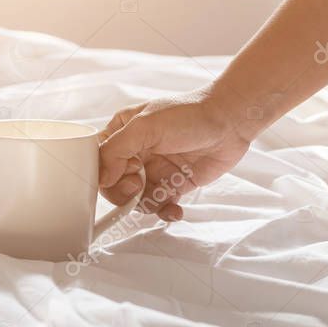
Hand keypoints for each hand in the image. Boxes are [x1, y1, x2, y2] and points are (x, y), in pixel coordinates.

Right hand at [98, 88, 253, 220]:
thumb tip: (101, 178)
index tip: (122, 176)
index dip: (104, 175)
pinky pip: (159, 205)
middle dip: (125, 192)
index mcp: (120, 134)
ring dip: (146, 204)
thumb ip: (116, 150)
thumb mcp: (144, 126)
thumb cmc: (188, 114)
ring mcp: (152, 170)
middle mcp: (134, 153)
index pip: (97, 161)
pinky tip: (174, 208)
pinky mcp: (172, 184)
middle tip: (139, 186)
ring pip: (135, 199)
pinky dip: (165, 212)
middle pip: (113, 185)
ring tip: (163, 195)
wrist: (230, 122)